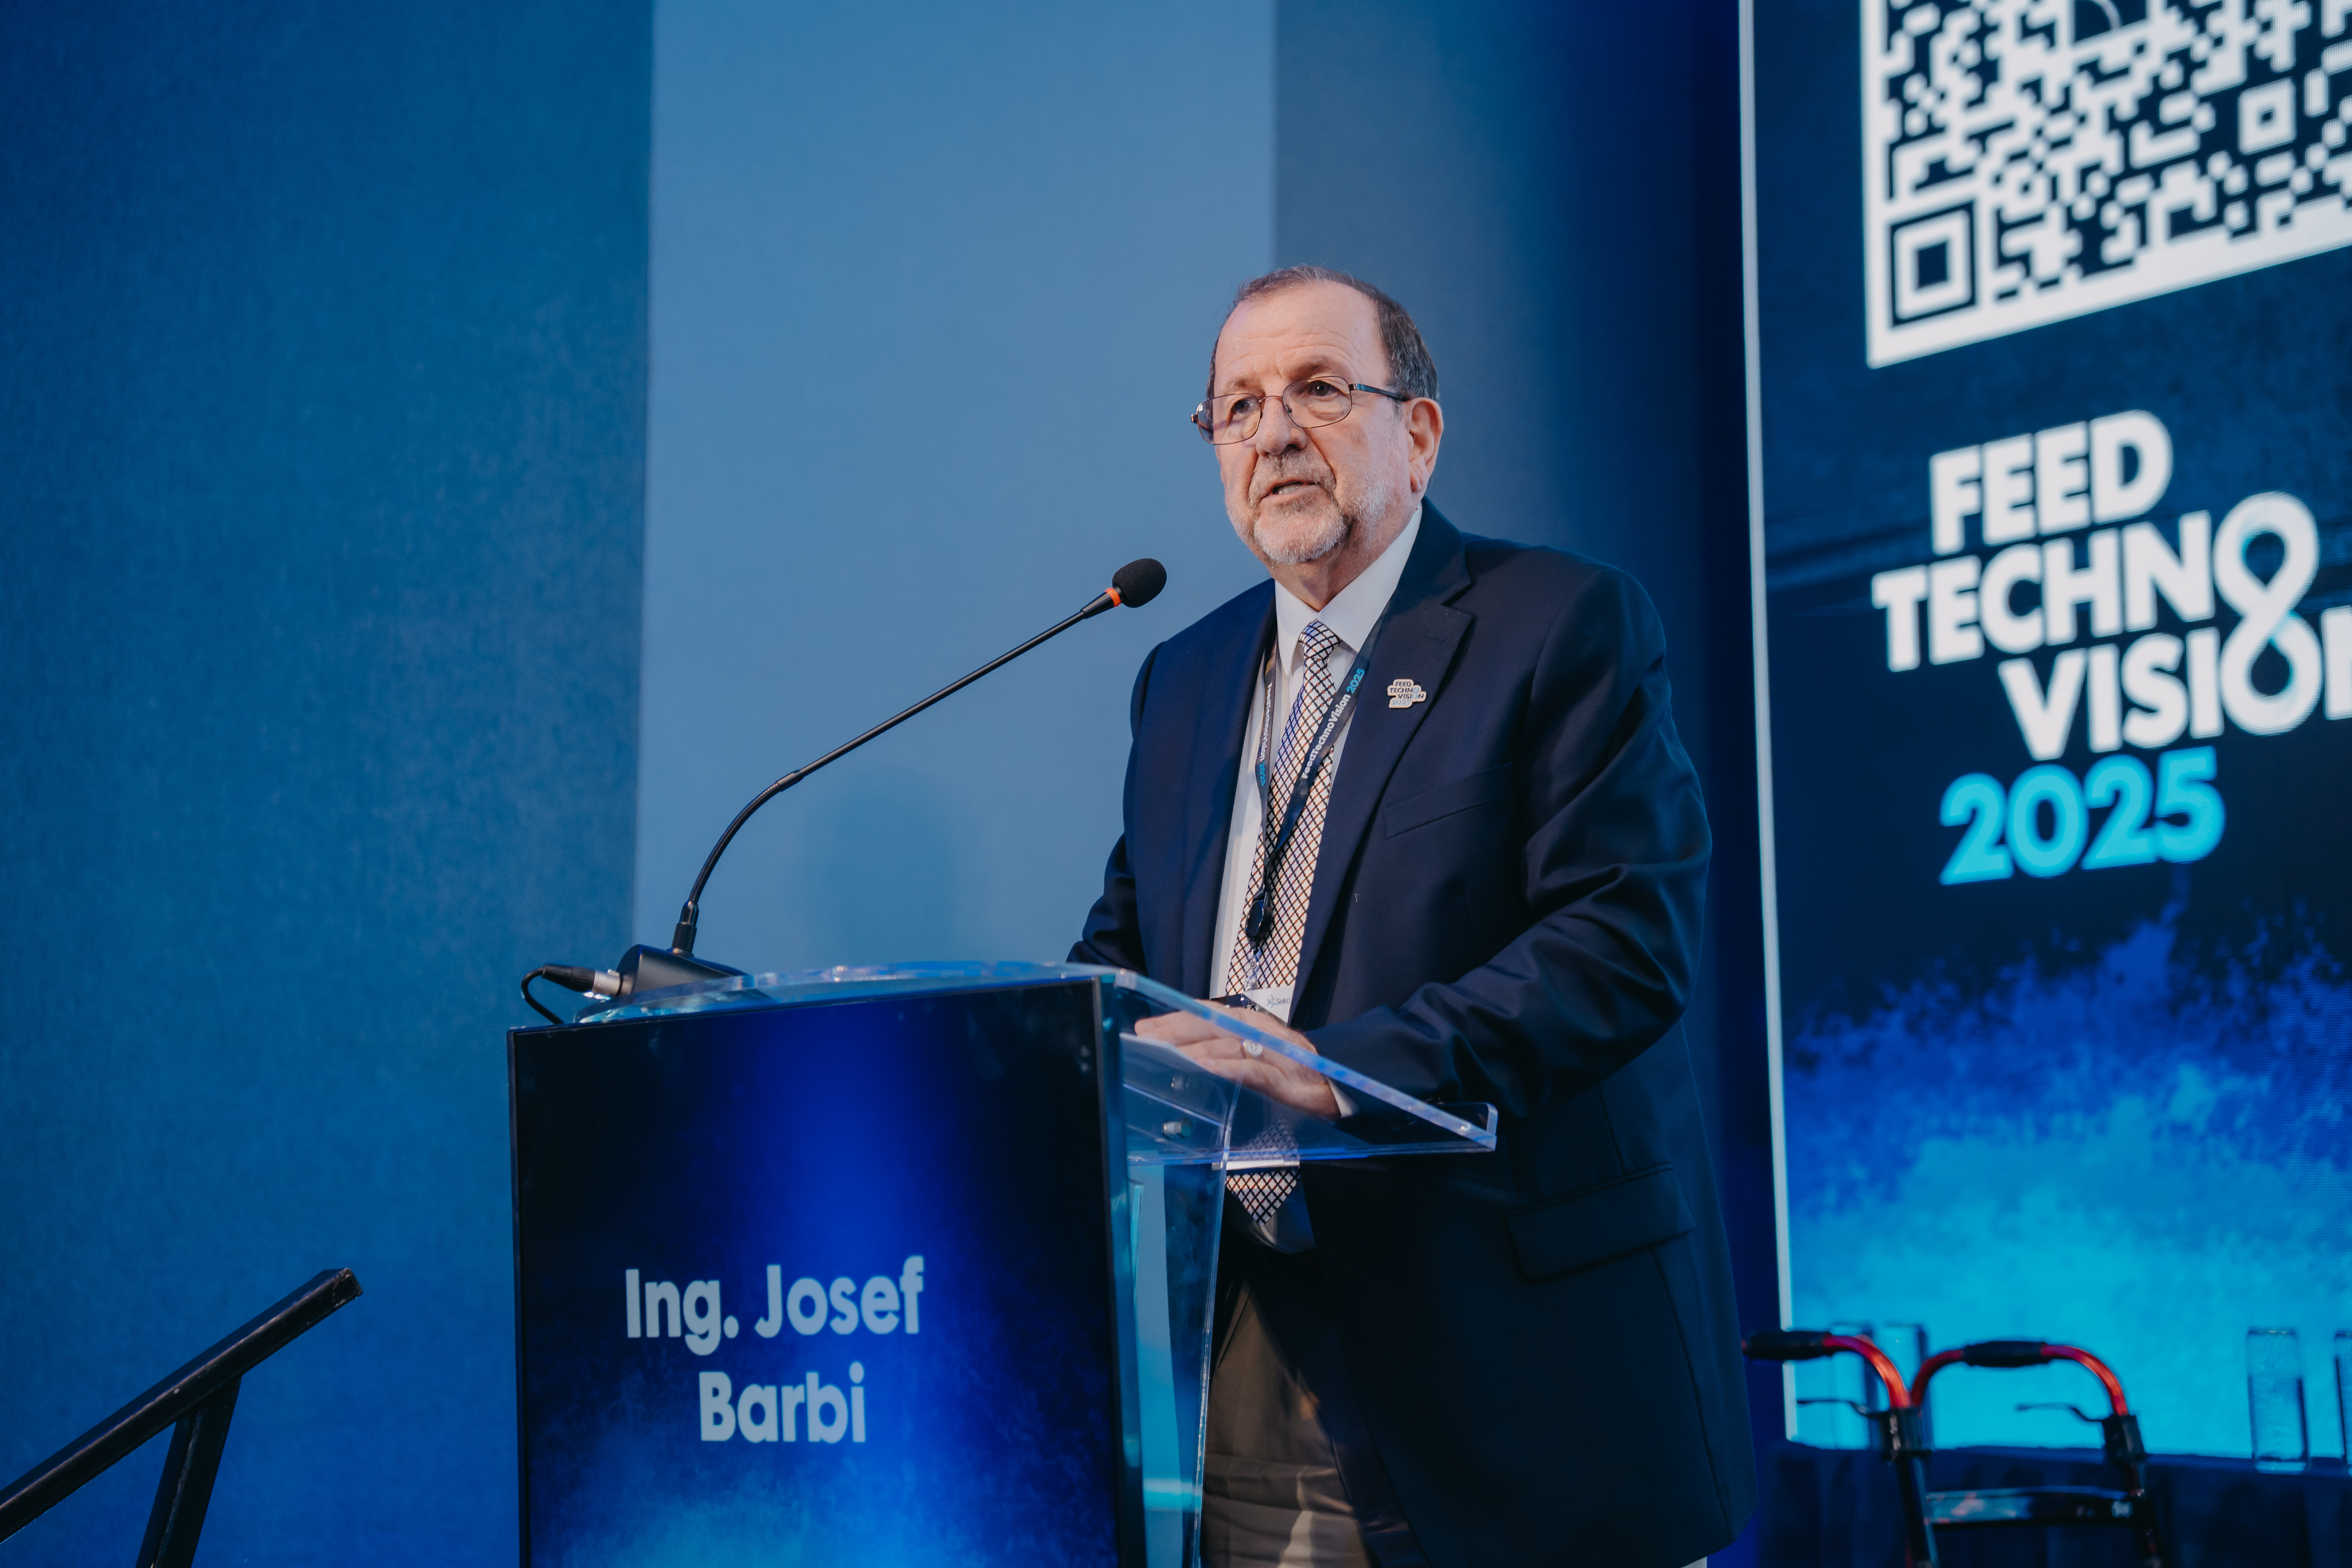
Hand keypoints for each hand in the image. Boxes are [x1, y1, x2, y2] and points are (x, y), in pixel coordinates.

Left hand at [1133, 1002, 1340, 1120]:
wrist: (1342, 1089)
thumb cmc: (1295, 1075)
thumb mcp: (1257, 1059)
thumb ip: (1228, 1053)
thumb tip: (1186, 1057)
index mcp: (1251, 1027)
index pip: (1207, 1015)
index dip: (1175, 1019)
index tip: (1146, 1028)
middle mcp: (1261, 1033)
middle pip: (1213, 1024)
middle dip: (1175, 1030)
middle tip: (1146, 1039)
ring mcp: (1275, 1055)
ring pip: (1230, 1044)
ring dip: (1195, 1048)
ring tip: (1167, 1053)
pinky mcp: (1287, 1081)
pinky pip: (1254, 1070)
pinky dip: (1229, 1068)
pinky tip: (1207, 1068)